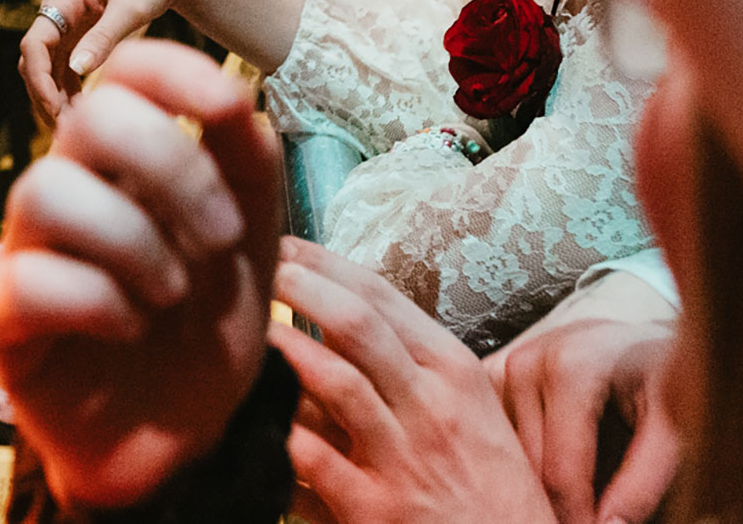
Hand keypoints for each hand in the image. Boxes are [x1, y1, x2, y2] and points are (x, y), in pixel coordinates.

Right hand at [0, 40, 281, 508]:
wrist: (185, 436)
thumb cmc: (205, 326)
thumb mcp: (253, 240)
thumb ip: (248, 162)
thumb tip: (234, 98)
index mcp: (127, 162)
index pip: (125, 73)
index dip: (173, 71)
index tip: (226, 108)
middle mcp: (71, 191)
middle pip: (90, 118)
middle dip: (174, 168)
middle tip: (222, 240)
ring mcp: (29, 251)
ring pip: (47, 190)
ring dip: (136, 243)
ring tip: (173, 296)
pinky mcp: (3, 320)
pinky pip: (32, 282)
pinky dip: (100, 303)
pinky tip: (132, 328)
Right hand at [20, 0, 209, 119]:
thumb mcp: (132, 7)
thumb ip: (104, 37)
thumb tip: (76, 70)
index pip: (33, 45)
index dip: (38, 81)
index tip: (55, 110)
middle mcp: (56, 13)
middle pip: (34, 62)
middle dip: (44, 97)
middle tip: (65, 130)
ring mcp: (66, 26)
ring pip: (47, 70)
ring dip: (55, 98)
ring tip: (73, 130)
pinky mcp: (80, 37)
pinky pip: (64, 70)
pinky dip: (69, 91)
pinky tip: (82, 113)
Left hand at [271, 238, 558, 523]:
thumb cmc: (493, 492)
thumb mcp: (474, 416)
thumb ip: (414, 370)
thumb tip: (344, 323)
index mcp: (455, 375)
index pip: (385, 299)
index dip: (328, 264)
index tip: (288, 245)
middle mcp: (432, 408)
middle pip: (358, 325)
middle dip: (301, 286)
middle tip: (260, 267)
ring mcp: (404, 460)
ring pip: (336, 382)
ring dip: (285, 348)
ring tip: (248, 327)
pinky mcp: (375, 512)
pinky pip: (315, 459)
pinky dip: (280, 434)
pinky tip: (252, 413)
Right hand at [488, 316, 678, 523]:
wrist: (649, 344)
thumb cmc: (668, 383)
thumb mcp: (674, 432)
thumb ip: (642, 483)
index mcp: (571, 369)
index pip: (558, 472)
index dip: (578, 520)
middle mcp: (528, 360)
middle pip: (526, 465)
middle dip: (553, 505)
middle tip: (582, 522)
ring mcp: (505, 365)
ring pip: (504, 453)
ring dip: (532, 483)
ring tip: (571, 502)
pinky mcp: (495, 373)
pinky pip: (494, 434)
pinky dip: (518, 460)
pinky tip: (547, 473)